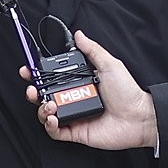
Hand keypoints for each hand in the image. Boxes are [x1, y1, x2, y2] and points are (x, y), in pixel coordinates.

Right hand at [23, 31, 158, 149]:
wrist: (139, 117)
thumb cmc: (128, 92)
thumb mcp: (109, 64)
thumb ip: (92, 50)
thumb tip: (79, 35)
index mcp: (79, 83)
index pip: (52, 78)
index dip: (38, 75)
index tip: (29, 70)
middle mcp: (73, 99)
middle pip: (44, 96)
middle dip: (33, 92)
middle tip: (32, 89)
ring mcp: (73, 116)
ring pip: (46, 114)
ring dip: (41, 109)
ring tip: (48, 104)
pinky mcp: (75, 132)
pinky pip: (55, 132)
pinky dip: (50, 125)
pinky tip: (53, 118)